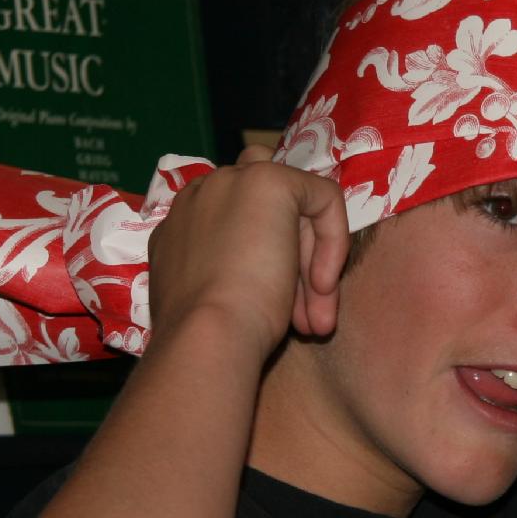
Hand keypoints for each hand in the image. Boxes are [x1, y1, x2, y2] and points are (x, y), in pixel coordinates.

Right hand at [144, 144, 350, 358]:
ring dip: (312, 267)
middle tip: (308, 322)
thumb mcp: (221, 296)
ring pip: (296, 212)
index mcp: (183, 223)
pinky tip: (322, 286)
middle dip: (295, 268)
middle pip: (269, 216)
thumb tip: (274, 281)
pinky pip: (323, 198)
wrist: (206, 336)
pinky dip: (333, 242)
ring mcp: (231, 180)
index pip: (239, 225)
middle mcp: (203, 193)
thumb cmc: (211, 333)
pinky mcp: (269, 180)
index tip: (281, 311)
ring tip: (319, 323)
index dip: (270, 265)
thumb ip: (237, 273)